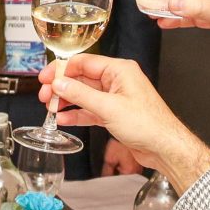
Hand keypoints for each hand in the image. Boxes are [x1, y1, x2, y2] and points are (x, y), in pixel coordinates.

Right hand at [40, 55, 209, 189]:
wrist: (164, 147)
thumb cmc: (148, 124)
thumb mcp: (108, 107)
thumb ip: (80, 94)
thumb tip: (59, 83)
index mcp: (119, 70)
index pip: (84, 62)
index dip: (61, 69)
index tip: (46, 77)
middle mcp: (117, 80)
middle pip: (82, 78)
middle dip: (62, 87)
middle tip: (46, 96)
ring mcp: (116, 97)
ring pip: (84, 95)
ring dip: (67, 101)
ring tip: (51, 109)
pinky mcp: (114, 113)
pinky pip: (90, 110)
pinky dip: (77, 114)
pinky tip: (64, 119)